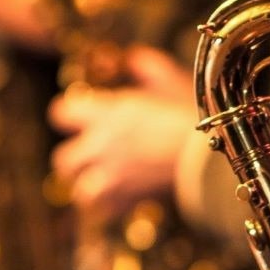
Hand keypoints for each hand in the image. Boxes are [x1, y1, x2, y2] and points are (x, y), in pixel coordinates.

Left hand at [47, 44, 195, 220]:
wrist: (208, 156)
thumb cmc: (193, 117)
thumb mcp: (172, 82)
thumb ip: (148, 68)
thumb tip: (134, 58)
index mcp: (108, 113)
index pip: (60, 113)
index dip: (67, 117)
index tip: (78, 120)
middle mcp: (101, 145)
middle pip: (63, 159)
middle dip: (73, 161)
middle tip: (87, 159)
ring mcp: (111, 176)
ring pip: (79, 191)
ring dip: (88, 189)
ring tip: (102, 184)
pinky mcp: (126, 200)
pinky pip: (104, 211)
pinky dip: (109, 208)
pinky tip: (121, 199)